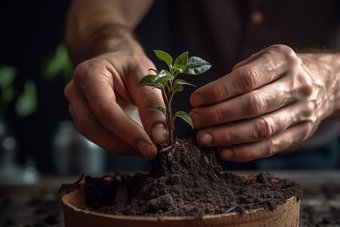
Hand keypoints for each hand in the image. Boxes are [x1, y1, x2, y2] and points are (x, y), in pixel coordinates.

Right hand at [64, 50, 167, 158]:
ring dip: (120, 147)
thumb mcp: (147, 76)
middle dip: (124, 143)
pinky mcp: (82, 117)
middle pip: (93, 125)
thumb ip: (153, 104)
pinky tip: (134, 145)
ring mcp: (75, 105)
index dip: (127, 132)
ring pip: (92, 134)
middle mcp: (76, 90)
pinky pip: (96, 136)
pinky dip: (117, 143)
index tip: (150, 147)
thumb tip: (159, 136)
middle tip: (151, 151)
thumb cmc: (131, 65)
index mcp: (90, 73)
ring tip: (145, 149)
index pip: (105, 109)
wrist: (117, 61)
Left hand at [189, 44, 333, 161]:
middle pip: (252, 105)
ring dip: (228, 136)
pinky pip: (271, 146)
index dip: (218, 91)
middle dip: (218, 115)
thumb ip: (238, 75)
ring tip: (204, 138)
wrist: (321, 81)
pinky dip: (245, 152)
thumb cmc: (278, 71)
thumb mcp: (262, 59)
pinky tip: (224, 151)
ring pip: (261, 129)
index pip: (246, 78)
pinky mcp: (302, 132)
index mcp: (282, 60)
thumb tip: (205, 100)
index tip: (195, 100)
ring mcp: (302, 111)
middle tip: (195, 120)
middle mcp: (296, 85)